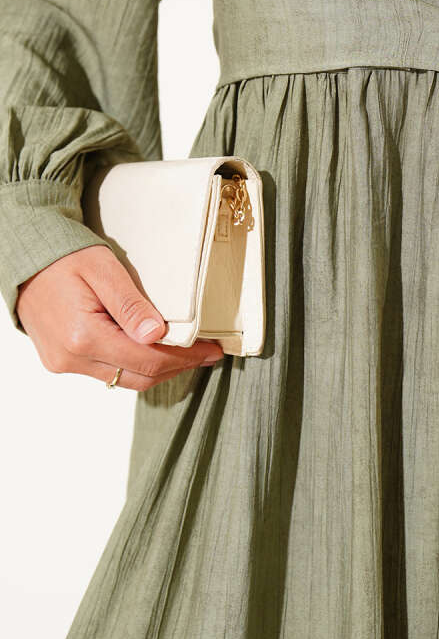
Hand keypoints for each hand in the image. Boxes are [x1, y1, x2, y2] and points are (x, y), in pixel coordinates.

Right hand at [16, 244, 224, 389]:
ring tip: (187, 355)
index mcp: (83, 336)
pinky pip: (107, 373)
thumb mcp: (103, 270)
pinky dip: (135, 366)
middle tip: (206, 354)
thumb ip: (130, 303)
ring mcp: (64, 364)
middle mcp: (71, 358)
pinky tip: (154, 352)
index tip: (211, 350)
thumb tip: (156, 334)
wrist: (27, 261)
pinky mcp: (62, 362)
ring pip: (123, 380)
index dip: (185, 358)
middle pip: (139, 377)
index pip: (147, 360)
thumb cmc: (66, 258)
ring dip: (158, 369)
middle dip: (177, 367)